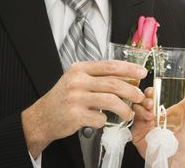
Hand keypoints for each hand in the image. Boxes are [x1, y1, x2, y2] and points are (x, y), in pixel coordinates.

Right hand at [21, 60, 146, 156]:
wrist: (41, 117)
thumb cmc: (64, 98)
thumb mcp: (78, 80)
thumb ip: (98, 76)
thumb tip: (128, 77)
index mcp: (80, 69)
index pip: (110, 65)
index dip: (129, 69)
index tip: (142, 73)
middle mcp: (77, 81)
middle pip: (113, 83)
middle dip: (132, 90)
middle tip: (140, 96)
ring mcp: (75, 98)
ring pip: (110, 100)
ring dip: (124, 108)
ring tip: (129, 113)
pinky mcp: (74, 115)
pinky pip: (99, 117)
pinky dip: (105, 120)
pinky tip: (103, 120)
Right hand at [131, 87, 184, 167]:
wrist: (173, 160)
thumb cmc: (178, 144)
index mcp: (160, 111)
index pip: (153, 97)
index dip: (152, 92)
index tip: (155, 90)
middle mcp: (150, 115)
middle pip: (142, 101)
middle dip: (145, 98)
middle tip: (151, 103)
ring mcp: (142, 123)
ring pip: (136, 109)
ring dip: (142, 108)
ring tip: (151, 115)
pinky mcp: (137, 133)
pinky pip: (133, 122)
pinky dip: (138, 119)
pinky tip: (146, 121)